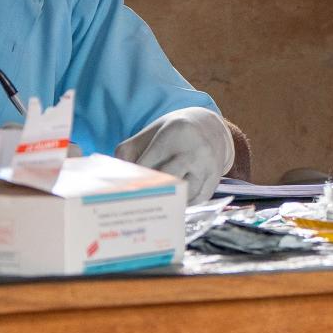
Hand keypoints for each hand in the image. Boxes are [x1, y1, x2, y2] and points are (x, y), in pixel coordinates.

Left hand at [114, 106, 233, 200]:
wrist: (210, 128)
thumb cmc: (171, 134)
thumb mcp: (148, 134)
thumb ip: (127, 153)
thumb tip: (118, 182)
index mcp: (175, 133)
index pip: (148, 164)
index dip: (135, 180)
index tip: (123, 192)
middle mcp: (195, 149)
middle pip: (167, 181)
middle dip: (150, 193)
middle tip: (134, 205)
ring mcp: (208, 166)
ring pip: (183, 195)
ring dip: (167, 201)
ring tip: (153, 205)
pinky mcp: (215, 179)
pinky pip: (195, 200)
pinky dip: (182, 204)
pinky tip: (171, 202)